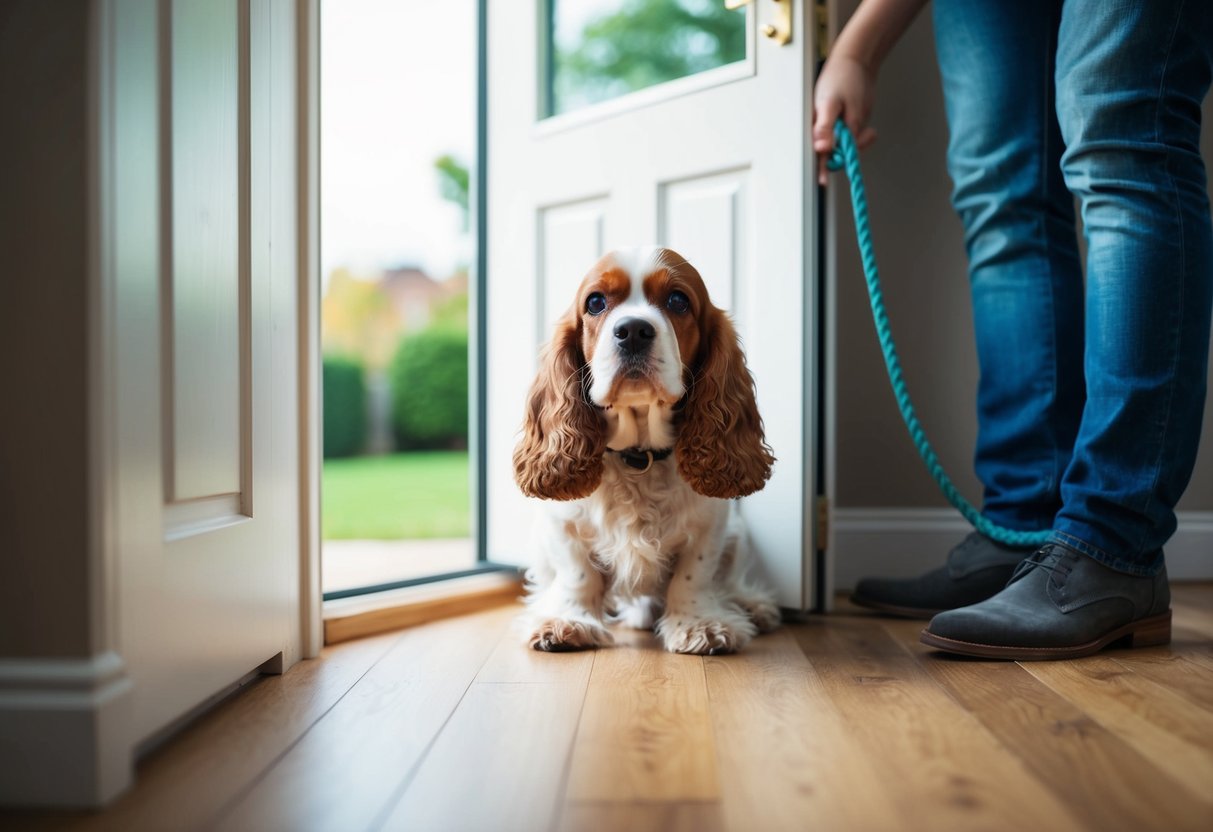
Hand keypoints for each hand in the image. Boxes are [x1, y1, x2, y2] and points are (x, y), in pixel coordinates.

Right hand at [813, 54, 878, 185]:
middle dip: (849, 152)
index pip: (815, 152)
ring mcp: (837, 132)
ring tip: (868, 132)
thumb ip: (827, 128)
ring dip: (860, 145)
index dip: (819, 167)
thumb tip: (821, 148)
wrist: (858, 64)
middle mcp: (825, 132)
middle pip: (833, 157)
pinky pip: (856, 143)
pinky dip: (865, 140)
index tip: (822, 182)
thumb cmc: (842, 78)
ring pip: (847, 152)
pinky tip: (869, 131)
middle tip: (864, 137)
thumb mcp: (834, 104)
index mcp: (815, 125)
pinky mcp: (848, 130)